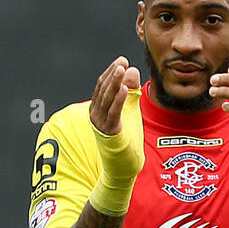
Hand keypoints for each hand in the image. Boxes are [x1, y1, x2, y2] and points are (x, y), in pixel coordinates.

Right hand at [88, 57, 144, 214]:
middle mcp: (96, 115)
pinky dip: (118, 100)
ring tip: (121, 69)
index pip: (103, 85)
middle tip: (122, 61)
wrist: (122, 167)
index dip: (111, 72)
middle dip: (112, 74)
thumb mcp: (130, 110)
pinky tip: (124, 89)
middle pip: (103, 89)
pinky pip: (113, 113)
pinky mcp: (110, 133)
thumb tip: (132, 69)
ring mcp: (102, 124)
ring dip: (114, 83)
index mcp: (98, 108)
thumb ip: (130, 90)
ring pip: (106, 99)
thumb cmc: (125, 139)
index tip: (122, 60)